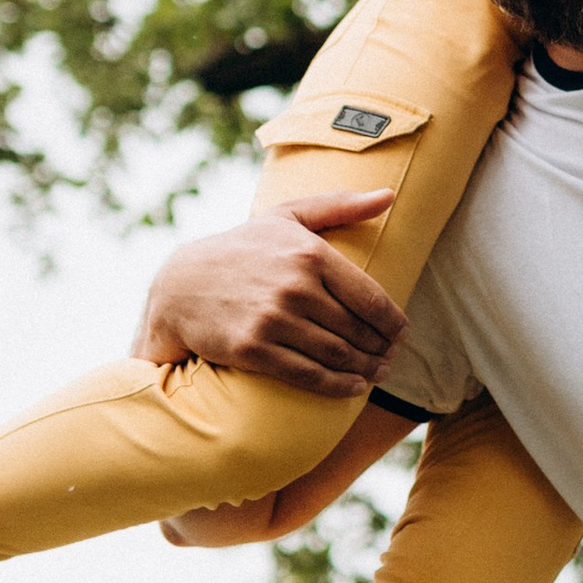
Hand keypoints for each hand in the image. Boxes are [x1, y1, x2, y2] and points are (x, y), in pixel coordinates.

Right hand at [132, 195, 404, 393]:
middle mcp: (294, 287)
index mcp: (310, 254)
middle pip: (357, 330)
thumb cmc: (243, 249)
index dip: (393, 322)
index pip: (371, 298)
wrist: (181, 285)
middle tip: (390, 357)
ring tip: (376, 372)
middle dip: (381, 349)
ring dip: (366, 369)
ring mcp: (273, 320)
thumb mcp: (286, 217)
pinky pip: (308, 375)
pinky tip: (353, 387)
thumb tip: (389, 195)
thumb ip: (339, 205)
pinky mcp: (253, 350)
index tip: (401, 333)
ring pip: (337, 355)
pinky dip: (338, 385)